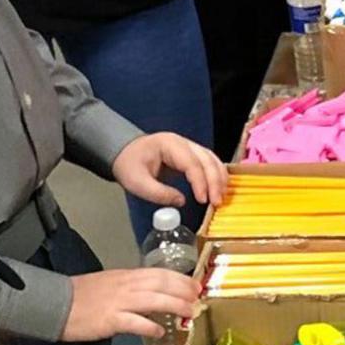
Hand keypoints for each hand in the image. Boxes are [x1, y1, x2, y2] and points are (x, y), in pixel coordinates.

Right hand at [61, 267, 198, 339]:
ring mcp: (118, 302)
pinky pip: (135, 322)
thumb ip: (131, 288)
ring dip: (175, 305)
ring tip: (189, 312)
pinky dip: (149, 326)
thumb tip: (152, 295)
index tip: (194, 284)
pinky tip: (159, 331)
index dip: (180, 278)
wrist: (55, 303)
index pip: (159, 273)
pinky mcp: (110, 319)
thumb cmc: (81, 295)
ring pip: (154, 299)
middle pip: (161, 283)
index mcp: (126, 276)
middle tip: (198, 298)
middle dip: (183, 290)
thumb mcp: (110, 284)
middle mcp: (126, 285)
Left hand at [111, 131, 228, 208]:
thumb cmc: (128, 165)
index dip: (200, 182)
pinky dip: (217, 176)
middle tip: (217, 202)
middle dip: (215, 181)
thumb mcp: (137, 182)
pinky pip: (209, 163)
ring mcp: (189, 147)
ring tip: (221, 198)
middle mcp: (183, 143)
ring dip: (219, 178)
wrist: (123, 153)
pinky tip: (219, 188)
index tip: (203, 200)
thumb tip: (181, 201)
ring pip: (212, 159)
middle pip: (207, 159)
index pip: (191, 163)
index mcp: (169, 145)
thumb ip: (159, 193)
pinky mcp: (191, 155)